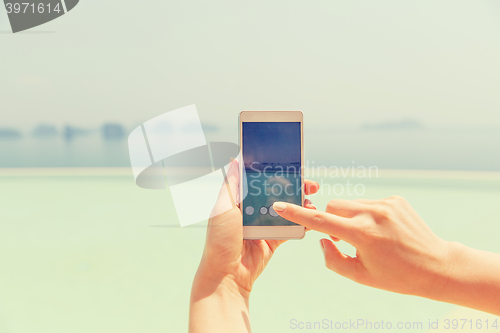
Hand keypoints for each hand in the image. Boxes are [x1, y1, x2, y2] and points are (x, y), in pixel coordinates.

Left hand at [189, 160, 318, 332]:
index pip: (260, 181)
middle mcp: (252, 210)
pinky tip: (311, 218)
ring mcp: (264, 225)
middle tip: (310, 185)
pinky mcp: (273, 239)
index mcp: (239, 200)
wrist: (226, 275)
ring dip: (301, 204)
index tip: (291, 166)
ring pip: (287, 209)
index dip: (275, 173)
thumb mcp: (222, 208)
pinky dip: (302, 223)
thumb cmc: (219, 241)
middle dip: (294, 187)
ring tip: (312, 203)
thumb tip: (234, 160)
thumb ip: (231, 185)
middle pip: (277, 193)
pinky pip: (290, 228)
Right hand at [272, 196, 451, 297]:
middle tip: (343, 239)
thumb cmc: (397, 276)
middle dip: (331, 220)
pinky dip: (366, 215)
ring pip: (351, 204)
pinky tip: (383, 231)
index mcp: (363, 234)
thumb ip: (333, 259)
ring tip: (370, 237)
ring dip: (350, 218)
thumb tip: (323, 239)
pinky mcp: (395, 200)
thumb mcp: (360, 276)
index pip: (321, 221)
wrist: (437, 266)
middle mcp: (373, 213)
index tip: (280, 205)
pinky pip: (368, 203)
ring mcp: (386, 203)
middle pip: (334, 206)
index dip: (298, 214)